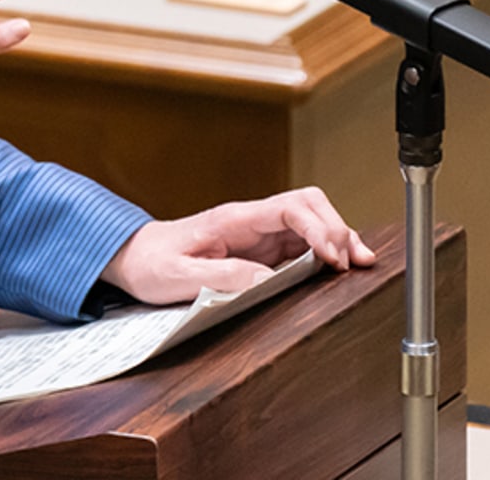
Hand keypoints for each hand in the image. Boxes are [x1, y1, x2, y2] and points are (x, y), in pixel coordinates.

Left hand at [99, 187, 374, 304]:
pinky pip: (299, 244)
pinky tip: (334, 270)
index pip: (289, 208)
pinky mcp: (258, 251)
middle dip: (338, 228)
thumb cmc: (150, 264)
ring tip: (358, 265)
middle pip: (309, 206)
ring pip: (310, 222)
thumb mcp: (178, 277)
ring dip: (336, 239)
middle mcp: (251, 221)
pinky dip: (322, 254)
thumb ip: (222, 277)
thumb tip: (268, 282)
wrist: (132, 258)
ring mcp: (257, 234)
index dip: (318, 229)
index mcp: (234, 219)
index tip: (332, 258)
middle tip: (356, 263)